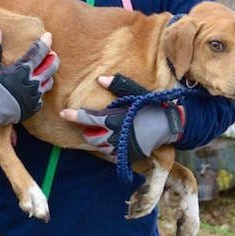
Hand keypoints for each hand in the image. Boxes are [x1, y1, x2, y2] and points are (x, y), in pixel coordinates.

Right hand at [0, 28, 59, 131]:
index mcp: (21, 70)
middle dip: (53, 58)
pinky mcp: (32, 107)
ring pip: (49, 82)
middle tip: (52, 53)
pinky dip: (41, 89)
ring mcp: (33, 96)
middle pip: (50, 67)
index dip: (45, 42)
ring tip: (46, 69)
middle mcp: (30, 83)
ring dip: (49, 73)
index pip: (38, 52)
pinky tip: (36, 86)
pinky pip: (41, 96)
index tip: (48, 35)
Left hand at [60, 75, 184, 162]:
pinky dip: (108, 149)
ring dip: (96, 140)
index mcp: (115, 119)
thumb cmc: (152, 105)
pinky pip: (112, 155)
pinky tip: (112, 141)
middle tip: (89, 124)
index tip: (63, 113)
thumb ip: (117, 85)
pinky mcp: (129, 156)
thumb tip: (99, 79)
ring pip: (100, 147)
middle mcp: (116, 135)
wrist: (171, 125)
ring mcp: (122, 148)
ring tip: (100, 132)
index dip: (74, 116)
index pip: (88, 118)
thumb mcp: (135, 92)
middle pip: (91, 136)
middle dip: (87, 130)